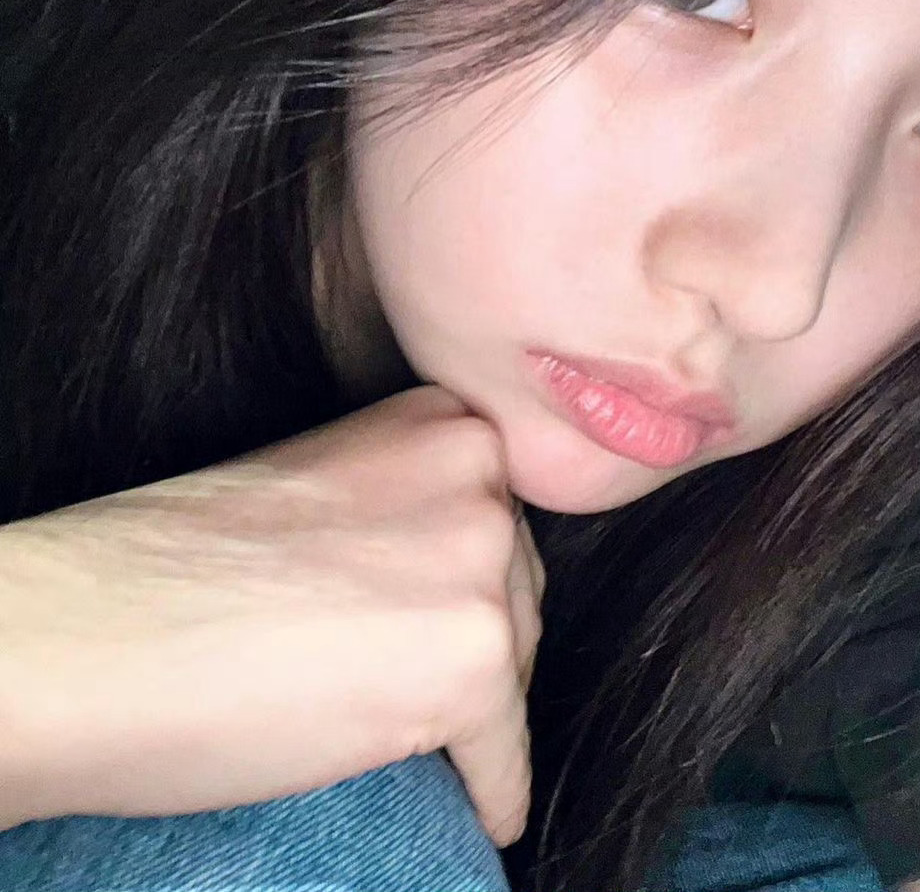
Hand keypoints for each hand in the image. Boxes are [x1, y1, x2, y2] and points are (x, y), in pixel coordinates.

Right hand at [0, 386, 543, 845]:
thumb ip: (402, 510)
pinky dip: (487, 792)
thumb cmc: (175, 568)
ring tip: (390, 726)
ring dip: (469, 708)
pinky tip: (473, 810)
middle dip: (471, 638)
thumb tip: (457, 584)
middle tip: (394, 679)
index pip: (494, 516)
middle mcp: (477, 475)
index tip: (431, 618)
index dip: (460, 578)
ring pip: (517, 667)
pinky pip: (505, 761)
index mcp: (437, 421)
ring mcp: (480, 566)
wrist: (90, 633)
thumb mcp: (322, 488)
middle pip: (517, 588)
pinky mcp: (474, 666)